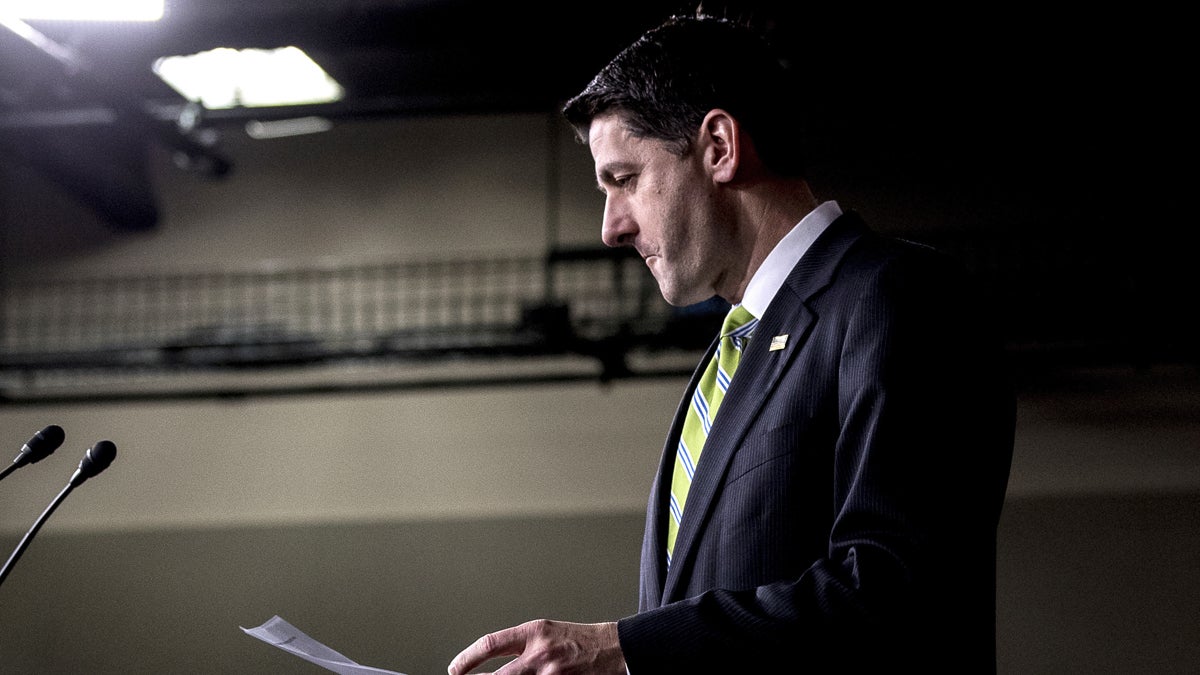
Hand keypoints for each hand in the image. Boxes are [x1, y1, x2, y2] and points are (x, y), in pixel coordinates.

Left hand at [447, 619, 624, 674]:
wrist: (615, 649)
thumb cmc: (580, 640)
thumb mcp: (547, 632)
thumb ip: (521, 646)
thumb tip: (491, 663)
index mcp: (534, 632)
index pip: (490, 644)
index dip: (467, 659)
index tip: (455, 669)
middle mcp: (540, 652)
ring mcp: (552, 674)